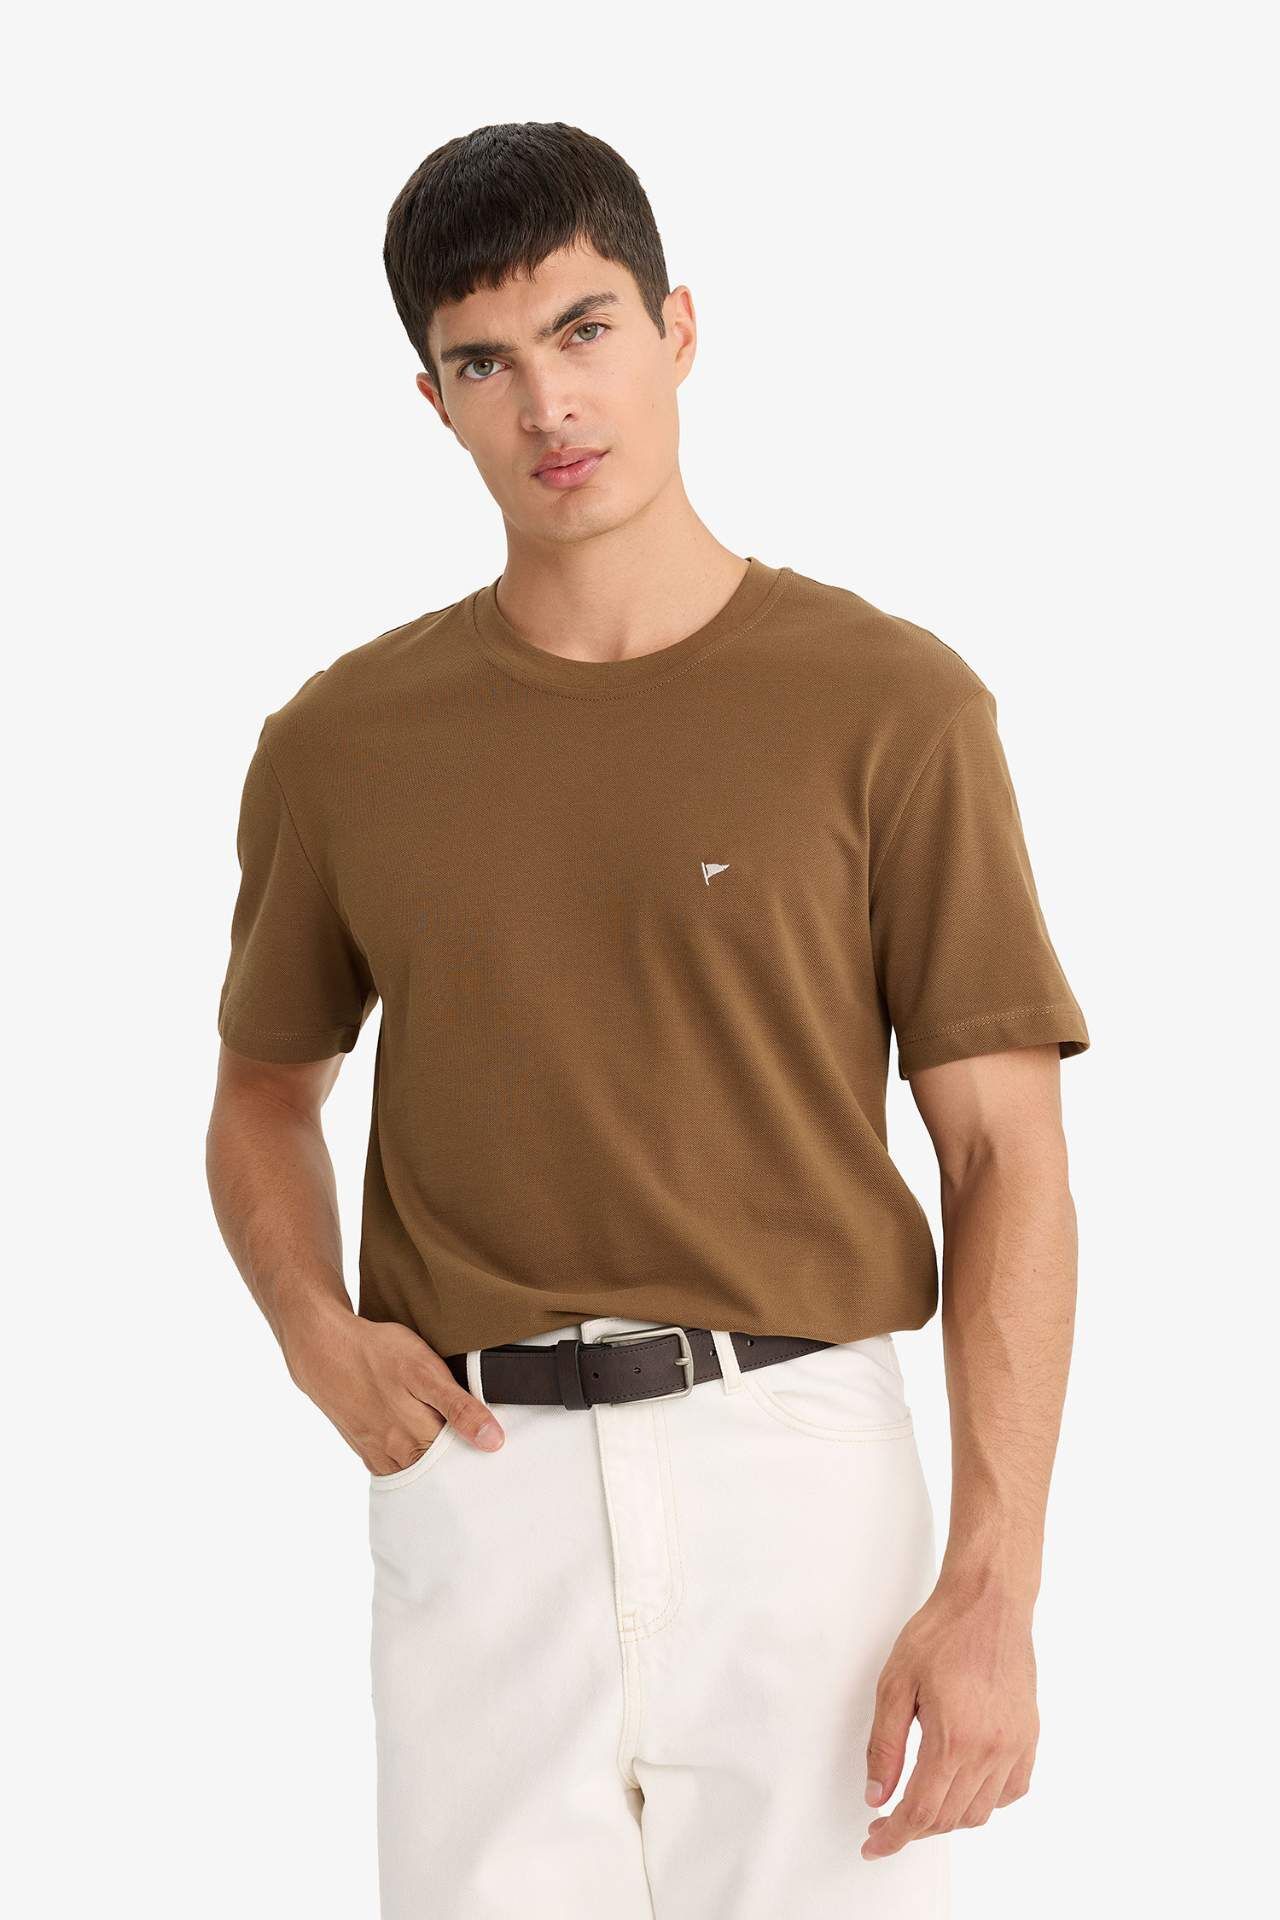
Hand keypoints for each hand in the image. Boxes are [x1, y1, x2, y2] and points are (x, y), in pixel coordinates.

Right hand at [284, 1304, 504, 1471]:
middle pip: (441, 1474)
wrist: (324, 1349)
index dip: (482, 1458)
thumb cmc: (377, 1353)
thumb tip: (493, 1441)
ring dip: (436, 1467)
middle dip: (461, 1466)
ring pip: (418, 1475)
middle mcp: (399, 1456)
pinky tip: (421, 1445)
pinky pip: (395, 1469)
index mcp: (419, 1440)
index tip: (496, 1452)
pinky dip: (412, 1463)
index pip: (463, 1465)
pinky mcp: (366, 1451)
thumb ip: (460, 1409)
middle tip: (477, 1450)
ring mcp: (380, 1456)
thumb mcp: (425, 1372)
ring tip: (452, 1447)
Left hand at [861, 1580, 1037, 1859]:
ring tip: (921, 1802)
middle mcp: (991, 1750)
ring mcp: (1015, 1746)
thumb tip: (877, 1795)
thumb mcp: (895, 1684)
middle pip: (950, 1818)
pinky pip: (1011, 1791)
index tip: (874, 1844)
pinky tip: (964, 1786)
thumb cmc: (941, 1633)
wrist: (988, 1601)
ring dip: (948, 1818)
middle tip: (885, 1821)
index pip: (921, 1812)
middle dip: (914, 1829)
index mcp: (954, 1738)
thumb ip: (885, 1746)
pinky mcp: (1029, 1736)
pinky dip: (985, 1800)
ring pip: (981, 1812)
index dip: (894, 1836)